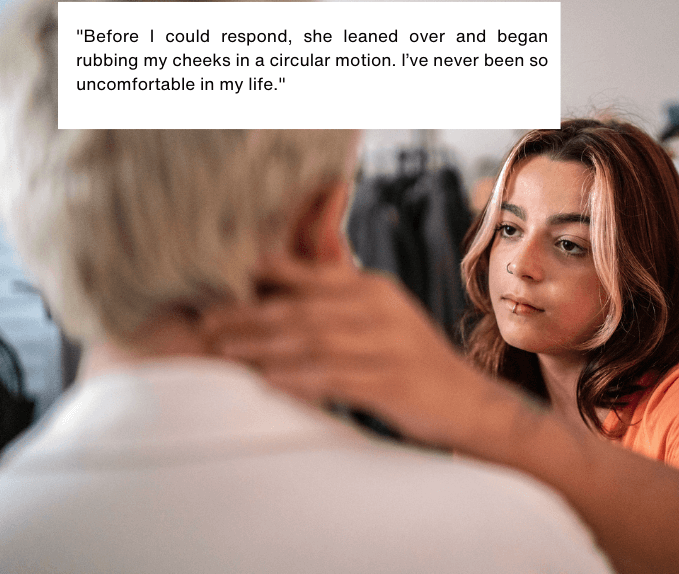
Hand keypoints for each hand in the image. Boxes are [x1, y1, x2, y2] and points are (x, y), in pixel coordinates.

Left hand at [201, 253, 525, 450]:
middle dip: (251, 316)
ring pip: (312, 342)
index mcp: (377, 290)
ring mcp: (387, 347)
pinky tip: (267, 382)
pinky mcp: (390, 383)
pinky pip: (333, 378)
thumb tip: (283, 302)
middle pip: (304, 309)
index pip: (315, 276)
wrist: (468, 402)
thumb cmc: (415, 363)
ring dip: (263, 347)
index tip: (232, 284)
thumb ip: (342, 306)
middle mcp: (381, 311)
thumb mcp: (384, 320)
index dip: (270, 277)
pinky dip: (296, 379)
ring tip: (225, 352)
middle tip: (209, 324)